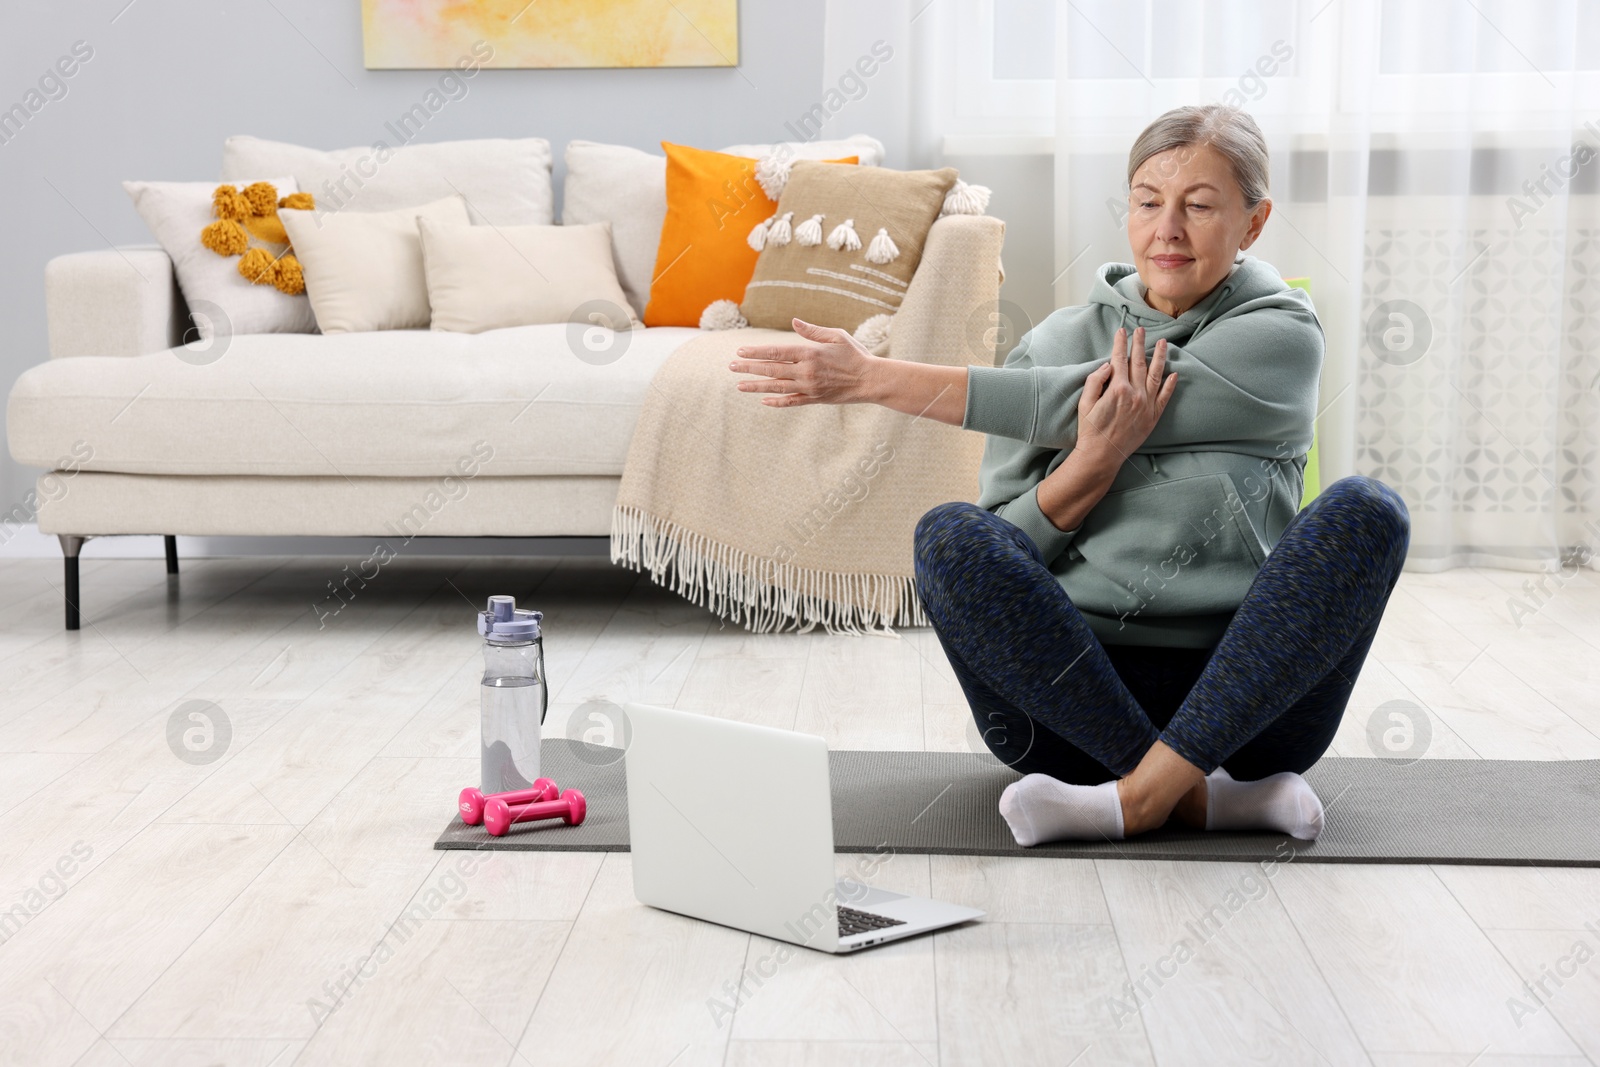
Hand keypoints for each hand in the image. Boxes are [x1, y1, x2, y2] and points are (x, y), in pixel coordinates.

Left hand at [729, 318, 878, 406]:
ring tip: (739, 385)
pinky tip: (763, 400)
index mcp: (809, 353)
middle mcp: (806, 371)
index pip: (776, 352)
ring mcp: (809, 387)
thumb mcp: (836, 336)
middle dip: (749, 368)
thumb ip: (813, 331)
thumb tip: (794, 321)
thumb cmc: (855, 354)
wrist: (871, 380)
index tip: (740, 352)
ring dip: (756, 386)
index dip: (756, 353)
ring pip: (777, 387)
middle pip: (771, 370)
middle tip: (731, 366)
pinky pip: (791, 402)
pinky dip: (776, 402)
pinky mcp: (815, 399)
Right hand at [1075, 325, 1176, 464]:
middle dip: (1140, 344)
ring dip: (1160, 357)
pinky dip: (1170, 384)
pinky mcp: (1153, 416)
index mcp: (1117, 388)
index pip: (1120, 359)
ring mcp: (1146, 405)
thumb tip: (1107, 365)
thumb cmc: (1090, 430)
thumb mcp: (1085, 403)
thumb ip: (1095, 381)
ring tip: (1163, 343)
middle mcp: (1135, 394)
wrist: (1102, 455)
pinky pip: (1165, 397)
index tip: (1122, 331)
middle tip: (1141, 330)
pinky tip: (1174, 373)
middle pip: (1139, 362)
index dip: (1120, 343)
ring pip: (1156, 375)